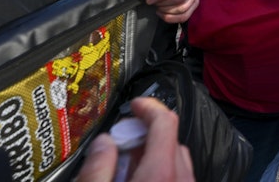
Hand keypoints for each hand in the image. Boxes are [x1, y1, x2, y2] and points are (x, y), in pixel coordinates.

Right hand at [76, 97, 193, 180]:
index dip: (149, 107)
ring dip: (154, 155)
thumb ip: (96, 168)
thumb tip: (103, 143)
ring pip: (177, 159)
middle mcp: (182, 180)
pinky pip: (179, 176)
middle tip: (121, 141)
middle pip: (171, 140)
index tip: (136, 104)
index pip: (166, 122)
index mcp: (160, 174)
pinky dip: (161, 172)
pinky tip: (138, 181)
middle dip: (146, 135)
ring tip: (125, 168)